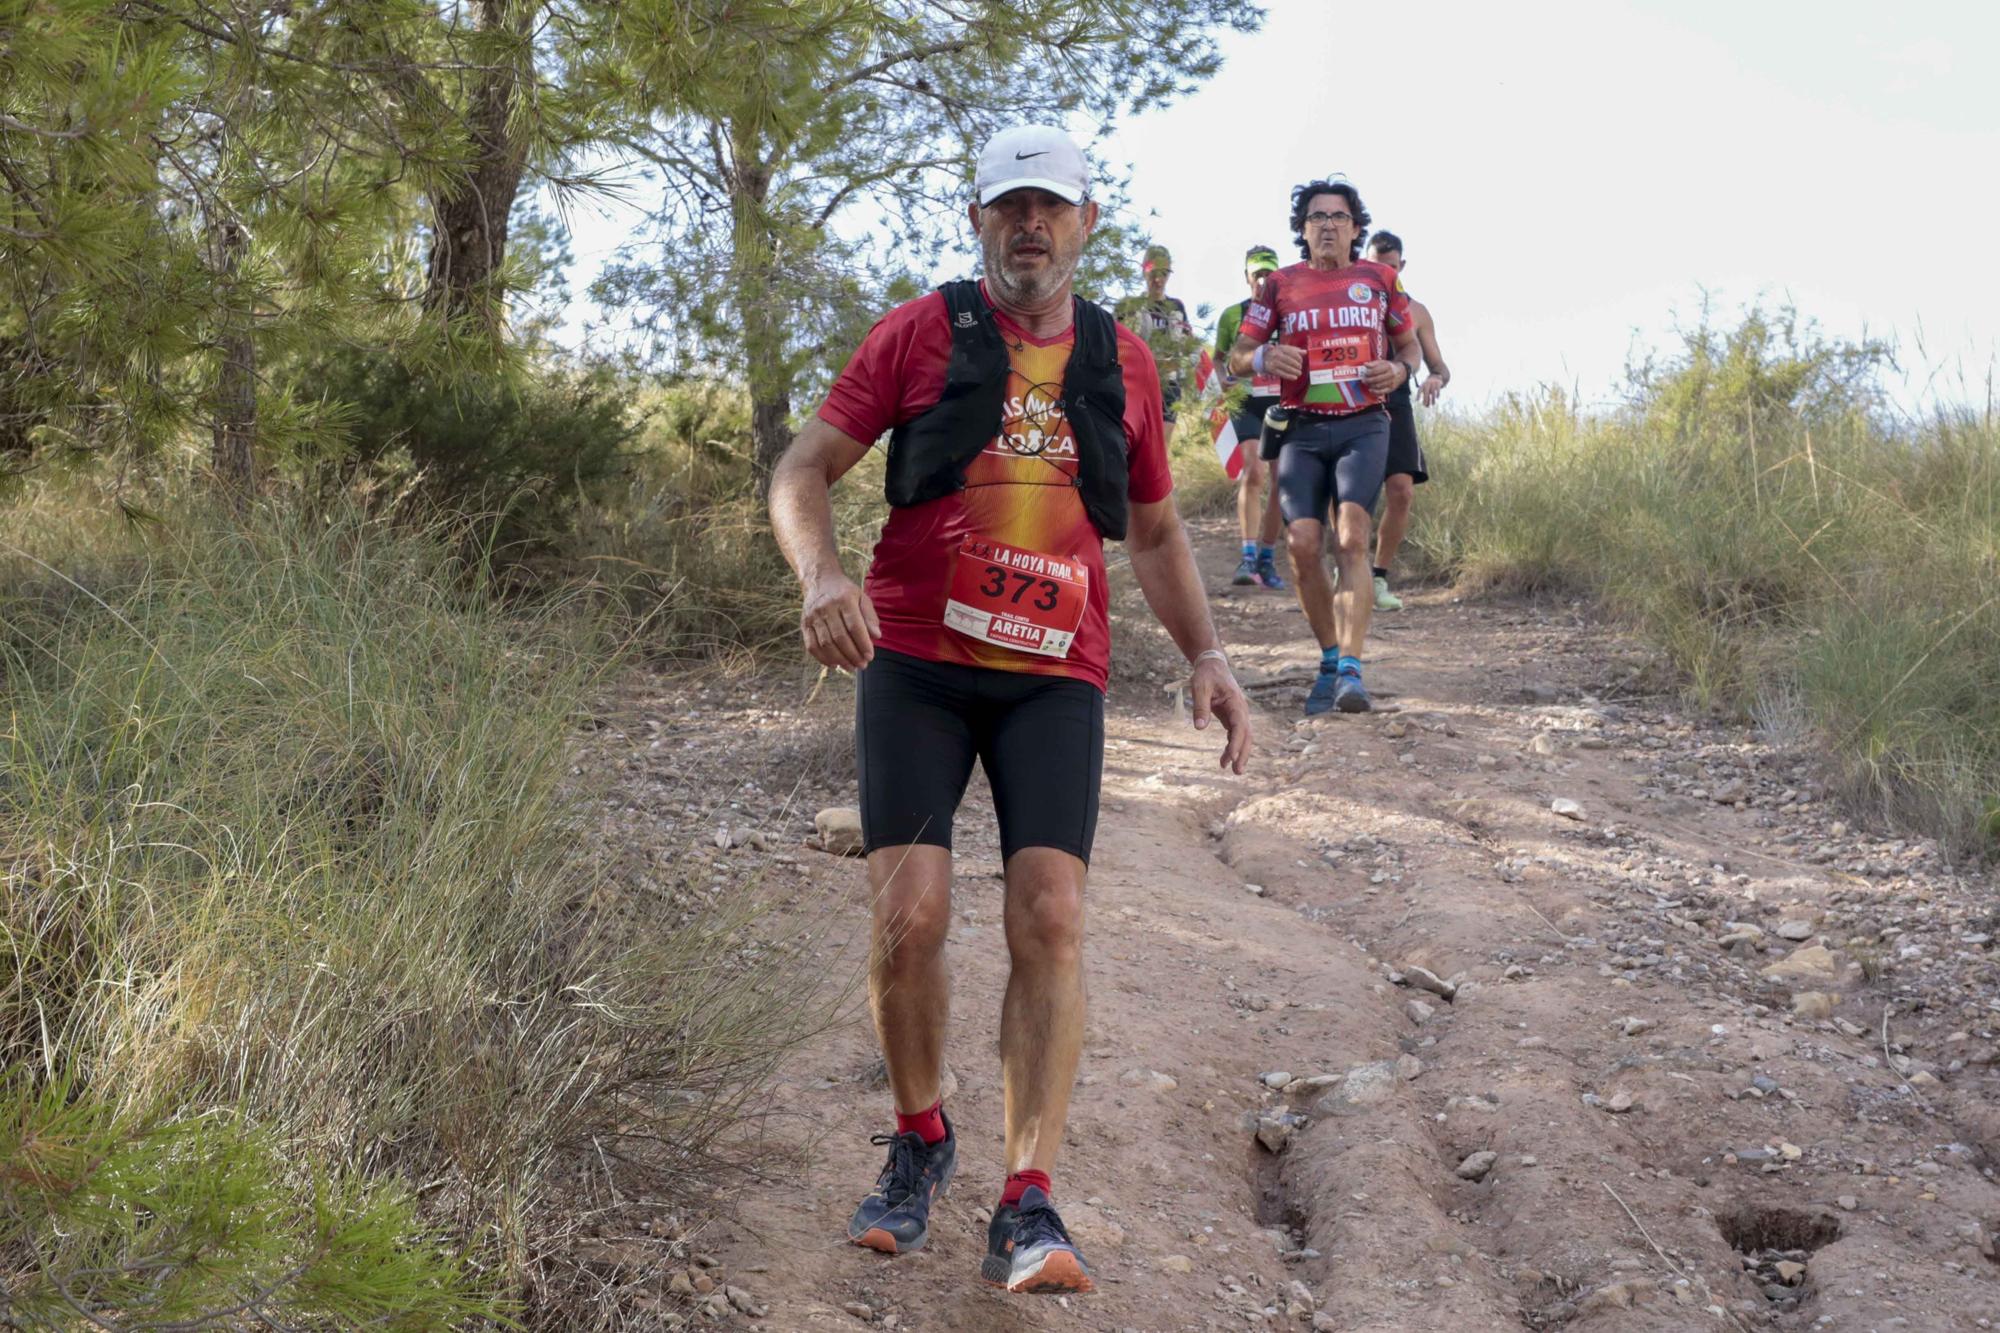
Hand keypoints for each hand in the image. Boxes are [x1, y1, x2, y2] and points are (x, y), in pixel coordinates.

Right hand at [799, 571, 879, 669]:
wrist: (819, 581)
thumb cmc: (845, 592)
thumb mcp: (862, 598)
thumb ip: (870, 617)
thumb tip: (876, 636)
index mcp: (844, 600)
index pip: (854, 626)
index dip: (862, 644)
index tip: (870, 656)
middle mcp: (826, 608)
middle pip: (839, 637)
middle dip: (852, 655)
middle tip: (862, 665)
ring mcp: (813, 616)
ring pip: (825, 644)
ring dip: (839, 659)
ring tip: (851, 667)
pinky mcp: (804, 624)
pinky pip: (811, 646)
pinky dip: (822, 658)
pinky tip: (834, 664)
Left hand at [1190, 654, 1252, 774]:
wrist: (1212, 665)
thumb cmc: (1206, 674)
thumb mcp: (1199, 687)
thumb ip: (1200, 706)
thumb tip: (1199, 728)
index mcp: (1236, 702)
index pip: (1239, 725)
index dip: (1237, 742)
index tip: (1233, 756)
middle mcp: (1241, 710)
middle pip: (1246, 734)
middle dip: (1243, 753)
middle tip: (1237, 771)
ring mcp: (1237, 714)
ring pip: (1243, 736)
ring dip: (1239, 753)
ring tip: (1233, 770)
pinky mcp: (1231, 717)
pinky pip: (1235, 734)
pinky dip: (1232, 746)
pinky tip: (1225, 759)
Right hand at [1261, 344, 1305, 379]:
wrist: (1260, 358)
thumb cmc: (1275, 353)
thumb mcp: (1284, 349)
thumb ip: (1294, 350)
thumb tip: (1305, 352)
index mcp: (1280, 348)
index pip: (1292, 352)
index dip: (1298, 357)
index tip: (1301, 361)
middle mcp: (1276, 354)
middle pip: (1289, 360)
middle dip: (1297, 365)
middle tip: (1300, 368)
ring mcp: (1274, 362)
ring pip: (1286, 367)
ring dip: (1294, 371)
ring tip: (1299, 373)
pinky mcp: (1272, 369)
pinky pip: (1282, 373)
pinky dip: (1289, 376)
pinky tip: (1294, 377)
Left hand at [1361, 359, 1407, 395]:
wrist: (1401, 371)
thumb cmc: (1389, 366)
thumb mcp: (1382, 362)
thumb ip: (1373, 363)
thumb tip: (1365, 365)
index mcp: (1388, 367)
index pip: (1376, 370)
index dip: (1369, 373)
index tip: (1365, 373)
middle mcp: (1391, 374)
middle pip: (1377, 379)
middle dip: (1368, 380)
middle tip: (1363, 380)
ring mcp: (1392, 382)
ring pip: (1379, 386)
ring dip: (1371, 385)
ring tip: (1367, 384)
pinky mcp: (1391, 388)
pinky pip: (1382, 392)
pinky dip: (1375, 392)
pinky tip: (1370, 390)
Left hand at [1420, 372, 1447, 407]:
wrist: (1436, 375)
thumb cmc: (1429, 385)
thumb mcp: (1425, 388)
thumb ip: (1425, 395)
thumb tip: (1425, 405)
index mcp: (1423, 384)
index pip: (1419, 390)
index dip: (1418, 395)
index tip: (1417, 401)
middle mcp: (1427, 383)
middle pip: (1426, 392)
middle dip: (1426, 399)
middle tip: (1426, 406)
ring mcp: (1433, 383)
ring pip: (1432, 392)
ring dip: (1432, 399)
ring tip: (1433, 405)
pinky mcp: (1438, 383)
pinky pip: (1438, 389)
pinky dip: (1437, 394)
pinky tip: (1437, 398)